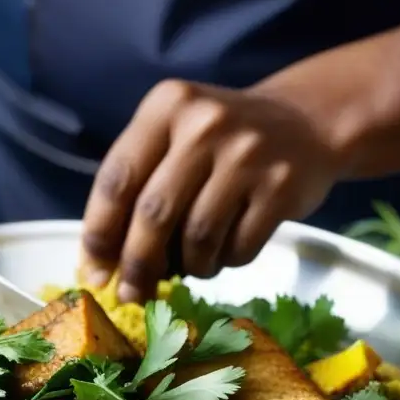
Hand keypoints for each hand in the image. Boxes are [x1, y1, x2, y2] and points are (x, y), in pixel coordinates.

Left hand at [80, 80, 343, 302]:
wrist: (305, 122)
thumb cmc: (220, 140)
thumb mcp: (173, 138)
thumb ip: (137, 186)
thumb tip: (103, 263)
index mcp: (166, 106)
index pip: (117, 179)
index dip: (99, 233)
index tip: (93, 273)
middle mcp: (204, 124)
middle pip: (154, 213)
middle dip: (137, 263)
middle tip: (132, 293)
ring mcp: (247, 154)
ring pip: (197, 237)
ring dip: (187, 266)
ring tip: (189, 264)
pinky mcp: (281, 186)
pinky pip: (238, 247)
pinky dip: (223, 262)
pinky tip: (222, 252)